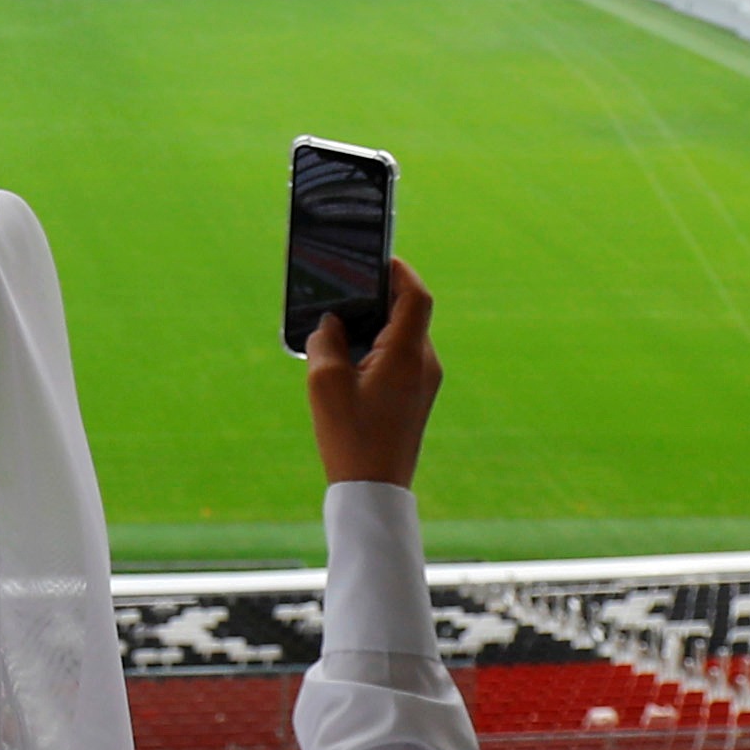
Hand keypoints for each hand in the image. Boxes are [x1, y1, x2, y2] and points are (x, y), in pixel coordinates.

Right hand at [305, 258, 440, 489]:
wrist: (374, 490)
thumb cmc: (350, 437)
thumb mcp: (325, 383)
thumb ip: (327, 341)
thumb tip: (331, 323)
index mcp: (408, 354)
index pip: (415, 296)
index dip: (398, 271)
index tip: (376, 259)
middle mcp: (424, 363)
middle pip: (409, 313)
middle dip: (379, 298)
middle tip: (346, 289)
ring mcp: (423, 382)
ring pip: (404, 337)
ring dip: (376, 325)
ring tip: (340, 326)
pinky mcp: (416, 397)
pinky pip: (401, 358)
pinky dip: (378, 348)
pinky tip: (348, 359)